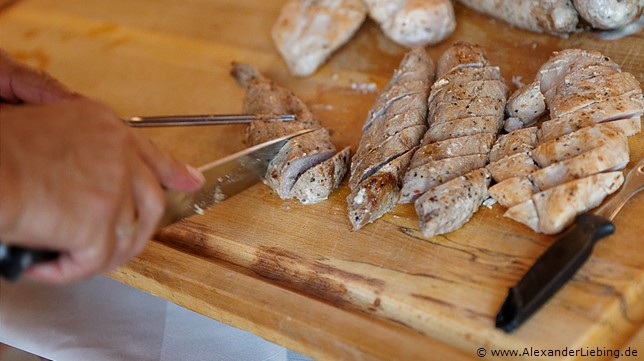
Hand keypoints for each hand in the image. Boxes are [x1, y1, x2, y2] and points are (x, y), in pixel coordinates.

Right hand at [0, 52, 204, 283]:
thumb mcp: (48, 123)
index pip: (152, 155)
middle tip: (124, 244)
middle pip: (152, 201)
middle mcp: (119, 156)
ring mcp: (113, 191)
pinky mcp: (98, 224)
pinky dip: (68, 271)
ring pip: (128, 236)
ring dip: (101, 255)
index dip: (174, 172)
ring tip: (74, 260)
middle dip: (141, 229)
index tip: (191, 182)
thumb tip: (84, 174)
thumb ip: (82, 145)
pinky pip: (94, 260)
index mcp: (106, 128)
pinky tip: (46, 267)